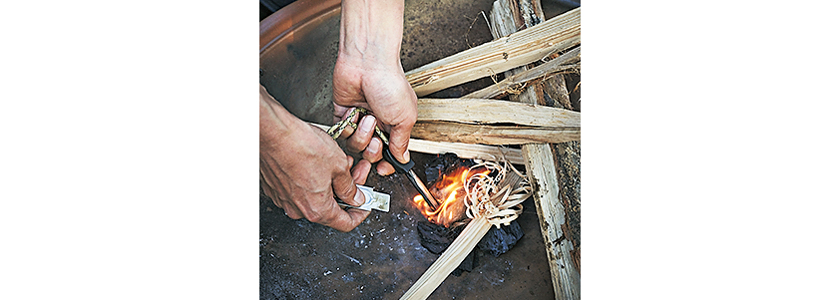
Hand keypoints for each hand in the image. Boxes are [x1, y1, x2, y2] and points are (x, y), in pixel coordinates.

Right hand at [260, 85, 371, 231]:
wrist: (272, 131)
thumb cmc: (301, 146)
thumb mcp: (338, 165)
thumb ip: (349, 186)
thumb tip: (355, 197)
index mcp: (317, 210)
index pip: (345, 223)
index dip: (360, 213)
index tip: (365, 203)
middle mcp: (298, 209)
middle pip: (331, 207)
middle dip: (347, 190)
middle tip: (357, 171)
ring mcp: (285, 199)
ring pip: (315, 196)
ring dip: (331, 182)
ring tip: (339, 161)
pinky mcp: (275, 187)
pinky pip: (300, 189)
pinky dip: (313, 179)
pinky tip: (320, 161)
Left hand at [332, 0, 416, 175]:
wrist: (368, 64)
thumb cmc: (390, 84)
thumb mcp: (405, 118)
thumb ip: (402, 142)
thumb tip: (403, 159)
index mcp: (395, 126)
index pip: (389, 154)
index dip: (386, 164)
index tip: (383, 168)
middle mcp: (377, 124)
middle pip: (370, 154)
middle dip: (372, 152)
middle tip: (375, 142)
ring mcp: (360, 120)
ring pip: (355, 146)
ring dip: (361, 136)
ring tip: (367, 119)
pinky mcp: (344, 114)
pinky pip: (341, 133)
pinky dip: (348, 126)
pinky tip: (355, 113)